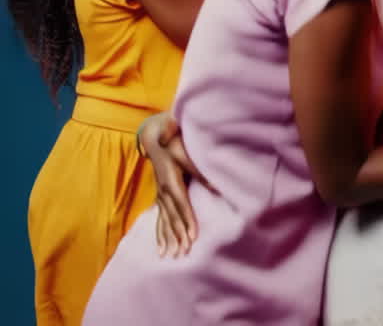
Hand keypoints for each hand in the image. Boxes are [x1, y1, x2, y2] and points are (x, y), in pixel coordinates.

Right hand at [138, 111, 211, 256]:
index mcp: (171, 181)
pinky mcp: (160, 198)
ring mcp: (159, 195)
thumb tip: (217, 183)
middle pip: (171, 217)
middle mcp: (163, 191)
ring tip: (171, 256)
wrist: (155, 137)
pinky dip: (160, 234)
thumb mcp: (187, 151)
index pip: (181, 204)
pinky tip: (161, 248)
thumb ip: (199, 167)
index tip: (192, 236)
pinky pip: (159, 219)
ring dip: (168, 239)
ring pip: (164, 221)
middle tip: (183, 253)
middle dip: (178, 236)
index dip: (187, 220)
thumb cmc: (175, 142)